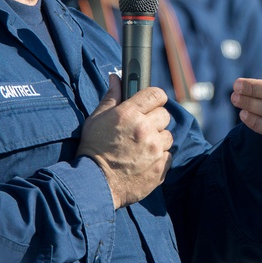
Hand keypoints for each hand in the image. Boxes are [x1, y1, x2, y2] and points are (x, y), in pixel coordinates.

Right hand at [77, 75, 173, 208]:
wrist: (95, 184)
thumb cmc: (93, 149)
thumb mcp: (96, 119)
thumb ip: (111, 97)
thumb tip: (117, 78)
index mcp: (129, 114)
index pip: (156, 94)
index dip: (155, 97)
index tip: (152, 103)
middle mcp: (145, 129)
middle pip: (165, 115)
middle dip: (155, 120)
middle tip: (142, 129)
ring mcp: (154, 149)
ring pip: (168, 136)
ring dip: (158, 140)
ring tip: (141, 148)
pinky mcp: (160, 167)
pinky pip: (168, 156)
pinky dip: (159, 158)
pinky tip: (144, 161)